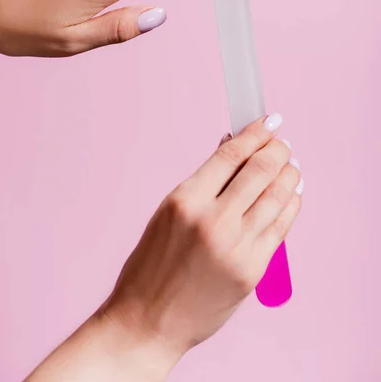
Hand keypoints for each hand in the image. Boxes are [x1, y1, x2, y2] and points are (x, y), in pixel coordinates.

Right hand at [103, 113, 302, 361]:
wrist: (149, 322)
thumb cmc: (151, 266)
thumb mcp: (168, 213)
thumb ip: (204, 183)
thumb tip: (233, 149)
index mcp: (185, 201)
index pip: (231, 154)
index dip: (254, 132)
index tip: (268, 121)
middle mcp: (214, 221)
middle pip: (260, 169)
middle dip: (277, 148)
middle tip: (281, 141)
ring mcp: (237, 247)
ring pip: (278, 195)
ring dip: (289, 173)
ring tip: (290, 164)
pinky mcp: (253, 271)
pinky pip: (281, 227)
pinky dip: (291, 204)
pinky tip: (292, 193)